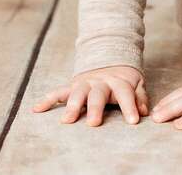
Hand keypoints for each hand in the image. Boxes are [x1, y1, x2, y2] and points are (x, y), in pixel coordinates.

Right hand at [31, 65, 148, 126]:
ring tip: (67, 120)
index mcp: (119, 82)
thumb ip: (140, 96)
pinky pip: (58, 91)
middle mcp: (100, 82)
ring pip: (77, 93)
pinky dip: (47, 99)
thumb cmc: (124, 79)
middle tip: (94, 123)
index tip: (134, 121)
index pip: (126, 94)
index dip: (130, 106)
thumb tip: (145, 111)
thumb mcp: (136, 83)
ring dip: (71, 105)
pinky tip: (37, 109)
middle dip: (95, 108)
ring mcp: (85, 83)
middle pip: (98, 95)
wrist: (109, 59)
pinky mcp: (72, 85)